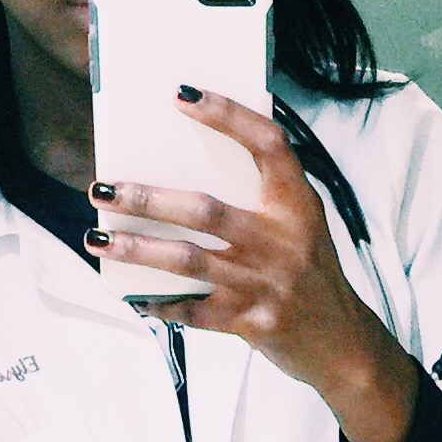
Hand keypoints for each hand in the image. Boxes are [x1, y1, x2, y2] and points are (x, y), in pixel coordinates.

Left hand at [87, 87, 423, 441]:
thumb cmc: (312, 275)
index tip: (182, 95)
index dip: (227, 115)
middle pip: (204, 210)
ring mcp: (266, 284)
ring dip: (136, 249)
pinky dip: (160, 303)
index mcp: (298, 205)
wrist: (344, 346)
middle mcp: (283, 241)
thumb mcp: (302, 226)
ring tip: (97, 239)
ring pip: (187, 261)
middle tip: (102, 188)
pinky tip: (132, 295)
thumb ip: (262, 200)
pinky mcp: (252, 323)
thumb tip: (182, 170)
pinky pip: (194, 312)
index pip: (268, 144)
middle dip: (146, 199)